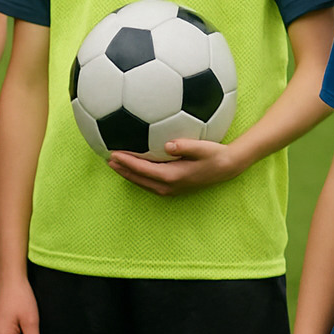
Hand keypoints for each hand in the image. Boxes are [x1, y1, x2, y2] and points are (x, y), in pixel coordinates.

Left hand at [106, 139, 241, 196]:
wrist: (227, 168)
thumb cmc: (215, 154)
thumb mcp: (202, 148)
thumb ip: (185, 146)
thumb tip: (169, 144)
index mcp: (172, 176)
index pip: (142, 169)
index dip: (126, 162)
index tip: (113, 154)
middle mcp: (168, 186)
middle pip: (138, 178)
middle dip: (122, 169)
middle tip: (107, 159)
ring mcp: (170, 189)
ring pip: (142, 182)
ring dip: (128, 174)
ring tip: (115, 164)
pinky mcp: (173, 187)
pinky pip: (150, 182)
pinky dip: (138, 175)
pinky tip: (133, 167)